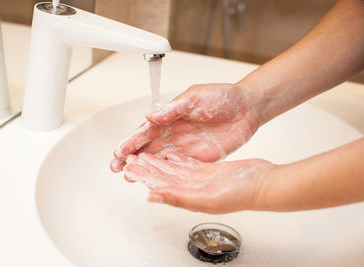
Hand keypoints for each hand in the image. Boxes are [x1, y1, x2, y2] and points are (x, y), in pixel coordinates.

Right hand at [111, 83, 261, 172]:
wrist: (247, 107)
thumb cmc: (223, 96)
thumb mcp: (195, 97)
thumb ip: (173, 109)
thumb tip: (150, 116)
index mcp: (171, 116)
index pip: (146, 131)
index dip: (131, 141)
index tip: (119, 150)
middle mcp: (175, 133)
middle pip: (148, 147)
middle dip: (130, 157)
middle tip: (116, 167)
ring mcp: (186, 146)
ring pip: (159, 159)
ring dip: (144, 168)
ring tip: (129, 176)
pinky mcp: (199, 157)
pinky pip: (178, 167)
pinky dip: (165, 174)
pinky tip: (155, 179)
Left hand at [123, 152, 273, 213]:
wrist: (264, 183)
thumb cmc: (241, 194)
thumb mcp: (206, 196)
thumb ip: (177, 196)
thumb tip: (152, 196)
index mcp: (188, 195)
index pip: (159, 184)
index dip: (143, 175)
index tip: (129, 167)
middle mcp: (192, 187)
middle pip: (163, 176)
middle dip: (147, 167)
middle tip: (131, 158)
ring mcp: (202, 178)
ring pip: (174, 169)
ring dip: (159, 161)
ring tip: (146, 154)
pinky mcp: (211, 169)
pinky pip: (189, 163)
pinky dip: (179, 157)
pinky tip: (172, 154)